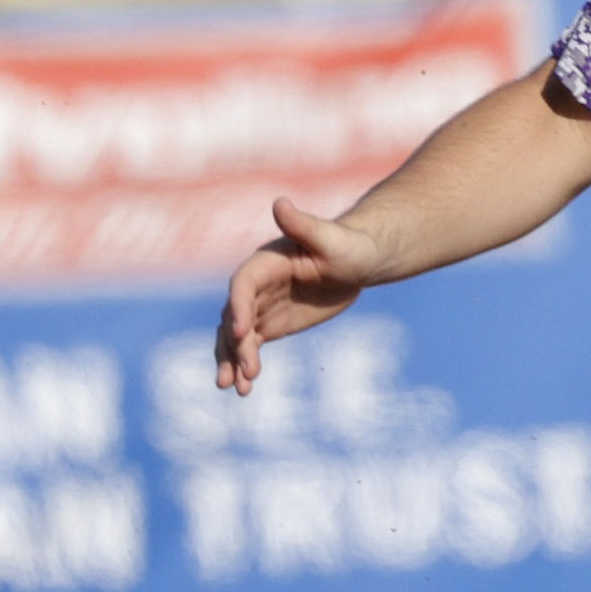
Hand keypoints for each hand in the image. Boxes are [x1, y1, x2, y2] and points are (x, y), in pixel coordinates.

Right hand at [214, 197, 385, 393]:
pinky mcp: (269, 324)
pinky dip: (244, 366)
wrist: (357, 261)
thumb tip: (280, 202)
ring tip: (238, 389)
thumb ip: (303, 225)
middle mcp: (254, 287)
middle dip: (236, 345)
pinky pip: (250, 347)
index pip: (242, 287)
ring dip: (233, 362)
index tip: (244, 333)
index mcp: (263, 263)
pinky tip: (245, 388)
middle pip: (235, 318)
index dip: (239, 308)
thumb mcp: (329, 237)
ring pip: (236, 338)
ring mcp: (259, 308)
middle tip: (245, 372)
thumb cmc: (347, 244)